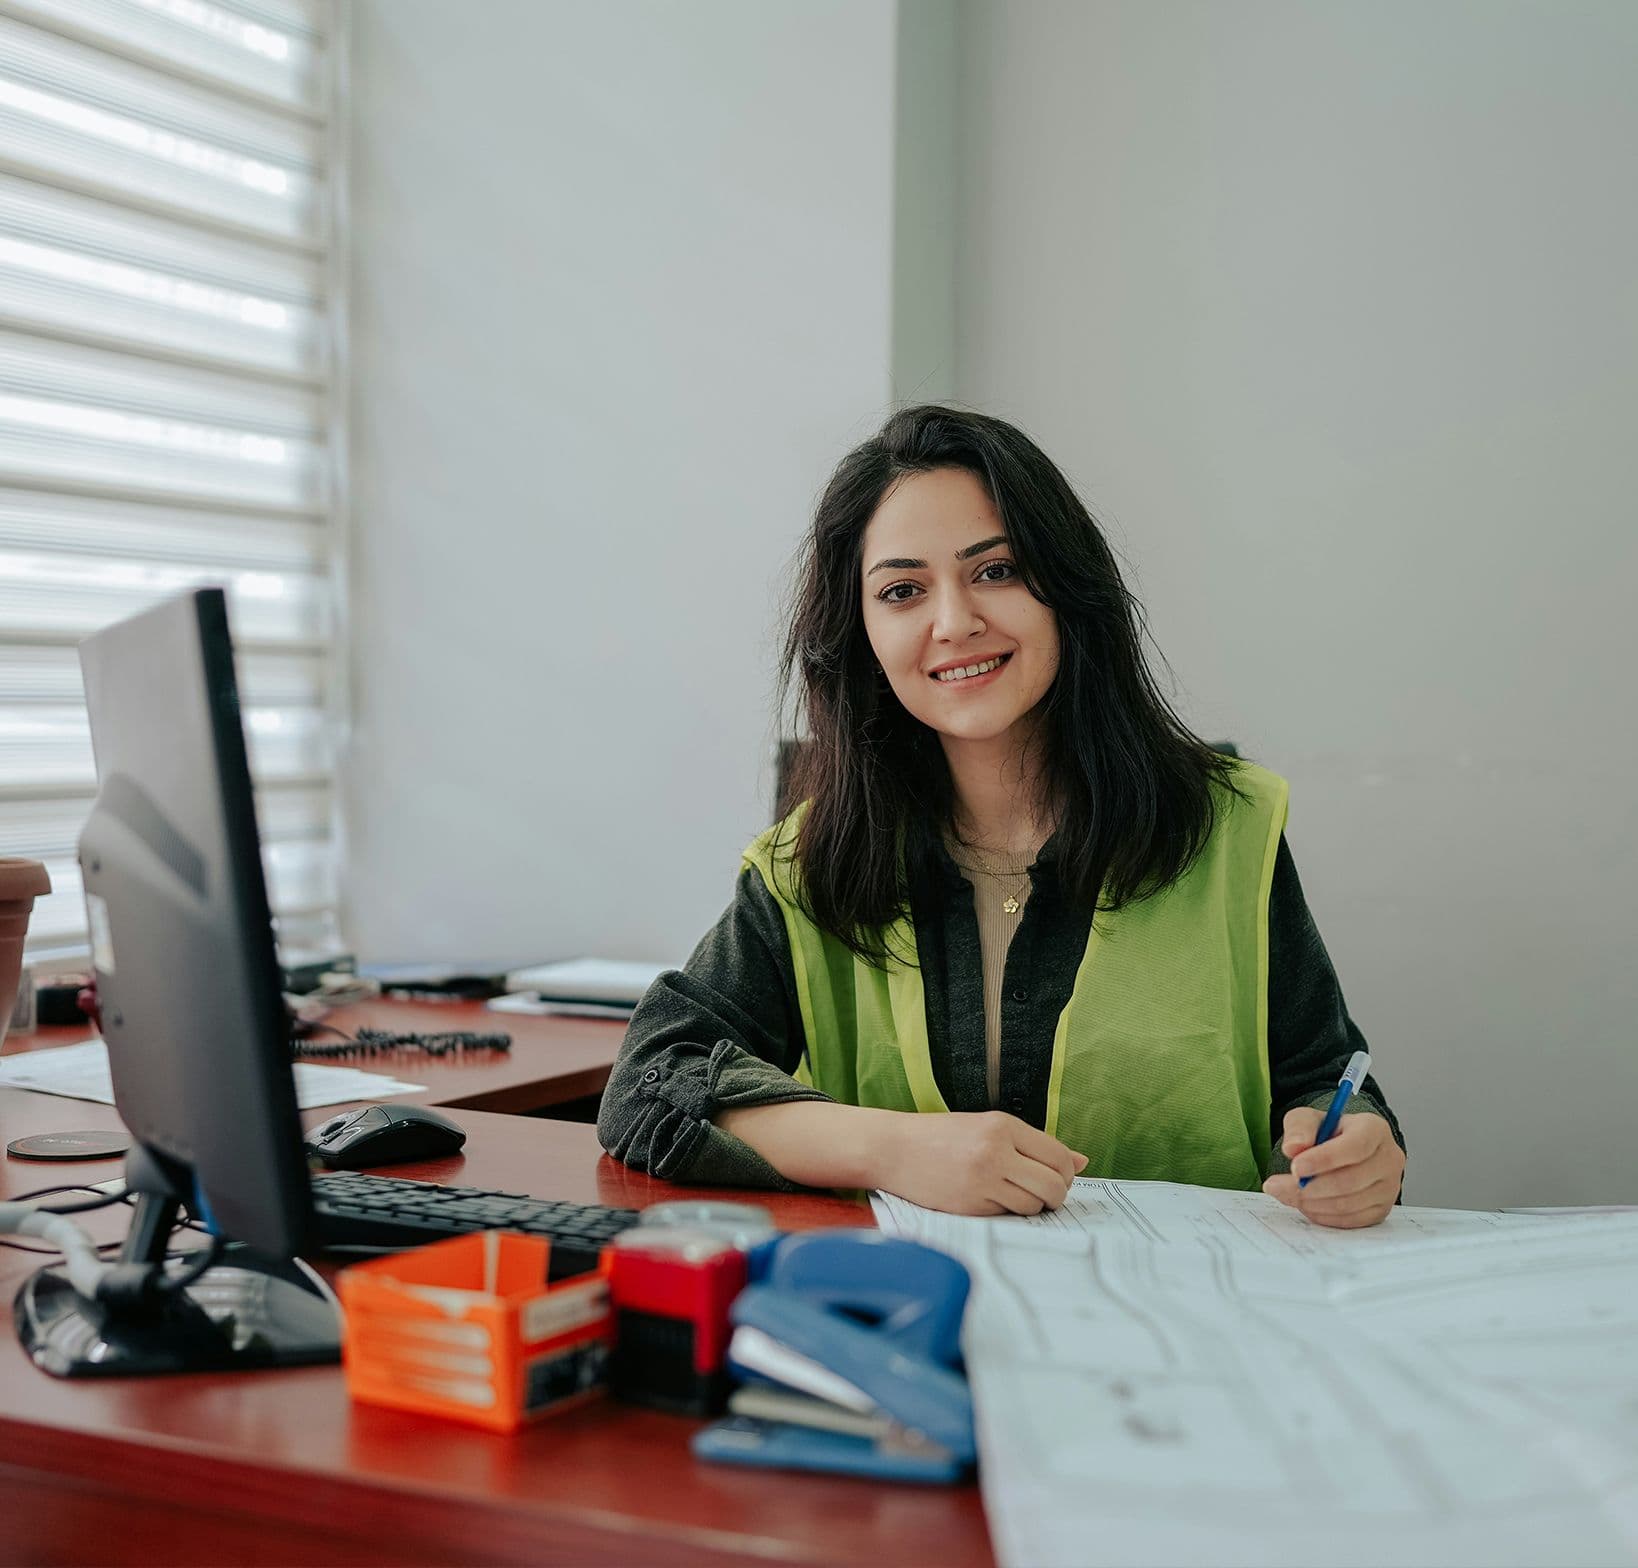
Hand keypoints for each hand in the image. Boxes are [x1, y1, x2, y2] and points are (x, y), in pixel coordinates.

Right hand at [879, 1112, 1087, 1215]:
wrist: (893, 1149)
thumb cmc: (941, 1137)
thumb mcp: (987, 1127)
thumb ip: (1034, 1144)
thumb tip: (1082, 1160)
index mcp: (1003, 1126)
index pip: (1059, 1156)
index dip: (1066, 1173)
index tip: (1056, 1177)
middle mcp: (996, 1151)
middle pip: (1054, 1184)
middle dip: (1056, 1195)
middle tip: (1043, 1194)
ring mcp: (983, 1180)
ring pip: (1033, 1205)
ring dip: (1032, 1207)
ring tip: (1012, 1195)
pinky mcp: (970, 1206)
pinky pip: (1008, 1216)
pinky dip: (1007, 1213)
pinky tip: (990, 1199)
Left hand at [1262, 1106, 1403, 1227]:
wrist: (1341, 1149)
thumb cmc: (1326, 1132)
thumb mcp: (1307, 1119)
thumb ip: (1299, 1128)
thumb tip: (1293, 1148)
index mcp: (1374, 1129)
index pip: (1355, 1147)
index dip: (1324, 1160)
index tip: (1296, 1167)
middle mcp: (1389, 1159)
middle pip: (1351, 1180)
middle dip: (1310, 1187)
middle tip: (1278, 1185)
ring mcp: (1388, 1188)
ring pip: (1348, 1204)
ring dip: (1311, 1203)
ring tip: (1286, 1192)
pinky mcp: (1381, 1210)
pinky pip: (1350, 1221)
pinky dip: (1322, 1215)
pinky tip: (1305, 1203)